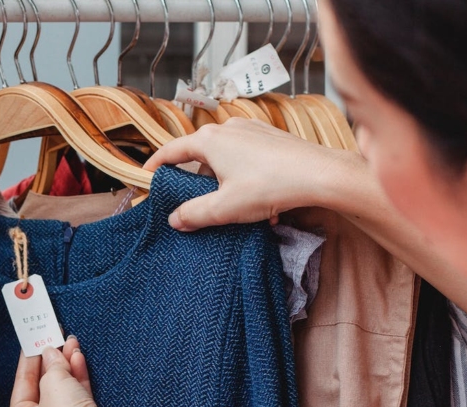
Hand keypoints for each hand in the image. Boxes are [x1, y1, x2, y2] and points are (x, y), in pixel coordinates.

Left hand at [8, 336, 133, 406]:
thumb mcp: (53, 383)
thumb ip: (52, 365)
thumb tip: (52, 354)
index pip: (21, 384)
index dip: (28, 360)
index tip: (33, 341)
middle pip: (42, 387)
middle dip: (50, 361)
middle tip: (53, 339)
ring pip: (62, 390)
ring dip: (66, 366)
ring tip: (70, 343)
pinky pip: (77, 396)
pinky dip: (78, 377)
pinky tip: (78, 358)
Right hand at [144, 118, 361, 231]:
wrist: (319, 174)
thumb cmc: (270, 186)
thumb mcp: (224, 207)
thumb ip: (194, 214)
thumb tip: (175, 219)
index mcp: (209, 140)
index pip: (172, 151)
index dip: (156, 165)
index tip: (148, 175)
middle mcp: (228, 128)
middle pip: (201, 156)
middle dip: (198, 181)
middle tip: (197, 203)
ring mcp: (252, 130)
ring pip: (226, 158)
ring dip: (226, 183)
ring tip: (237, 208)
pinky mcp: (271, 137)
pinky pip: (247, 157)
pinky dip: (246, 178)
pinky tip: (261, 200)